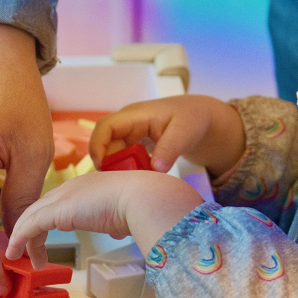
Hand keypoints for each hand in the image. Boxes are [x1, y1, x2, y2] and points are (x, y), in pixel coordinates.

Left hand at [6, 170, 203, 267]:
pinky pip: (29, 225)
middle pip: (40, 208)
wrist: (144, 198)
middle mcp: (71, 187)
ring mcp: (63, 196)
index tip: (42, 239)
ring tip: (19, 258)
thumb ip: (118, 221)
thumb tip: (121, 231)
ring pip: (31, 216)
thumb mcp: (125, 215)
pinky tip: (14, 254)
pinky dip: (19, 239)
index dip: (46, 220)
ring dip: (22, 238)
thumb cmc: (143, 207)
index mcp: (87, 185)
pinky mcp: (57, 210)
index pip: (58, 202)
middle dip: (30, 229)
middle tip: (25, 251)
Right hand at [89, 95, 244, 178]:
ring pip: (112, 152)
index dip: (97, 145)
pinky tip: (140, 178)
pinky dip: (127, 168)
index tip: (102, 167)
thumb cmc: (192, 119)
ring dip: (118, 167)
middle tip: (122, 182)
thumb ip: (170, 149)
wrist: (200, 117)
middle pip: (105, 143)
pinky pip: (123, 157)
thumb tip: (155, 169)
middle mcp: (127, 123)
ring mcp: (130, 133)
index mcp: (135, 115)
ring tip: (134, 181)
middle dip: (109, 163)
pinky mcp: (134, 143)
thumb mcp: (184, 133)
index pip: (105, 127)